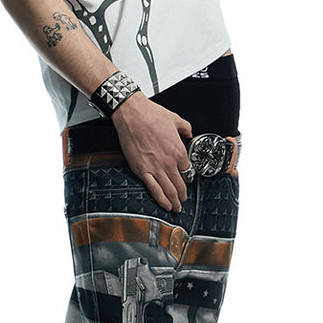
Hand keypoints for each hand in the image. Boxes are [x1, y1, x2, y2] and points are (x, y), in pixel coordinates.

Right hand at [111, 93, 192, 211]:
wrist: (133, 115)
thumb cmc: (151, 115)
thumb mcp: (176, 119)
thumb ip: (186, 128)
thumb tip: (189, 132)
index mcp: (179, 151)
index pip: (187, 171)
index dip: (188, 178)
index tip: (186, 180)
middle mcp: (169, 162)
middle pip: (180, 185)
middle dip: (183, 195)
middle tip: (183, 200)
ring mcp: (155, 168)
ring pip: (169, 191)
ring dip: (174, 202)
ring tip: (176, 208)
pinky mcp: (142, 170)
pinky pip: (154, 190)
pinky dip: (161, 200)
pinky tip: (165, 205)